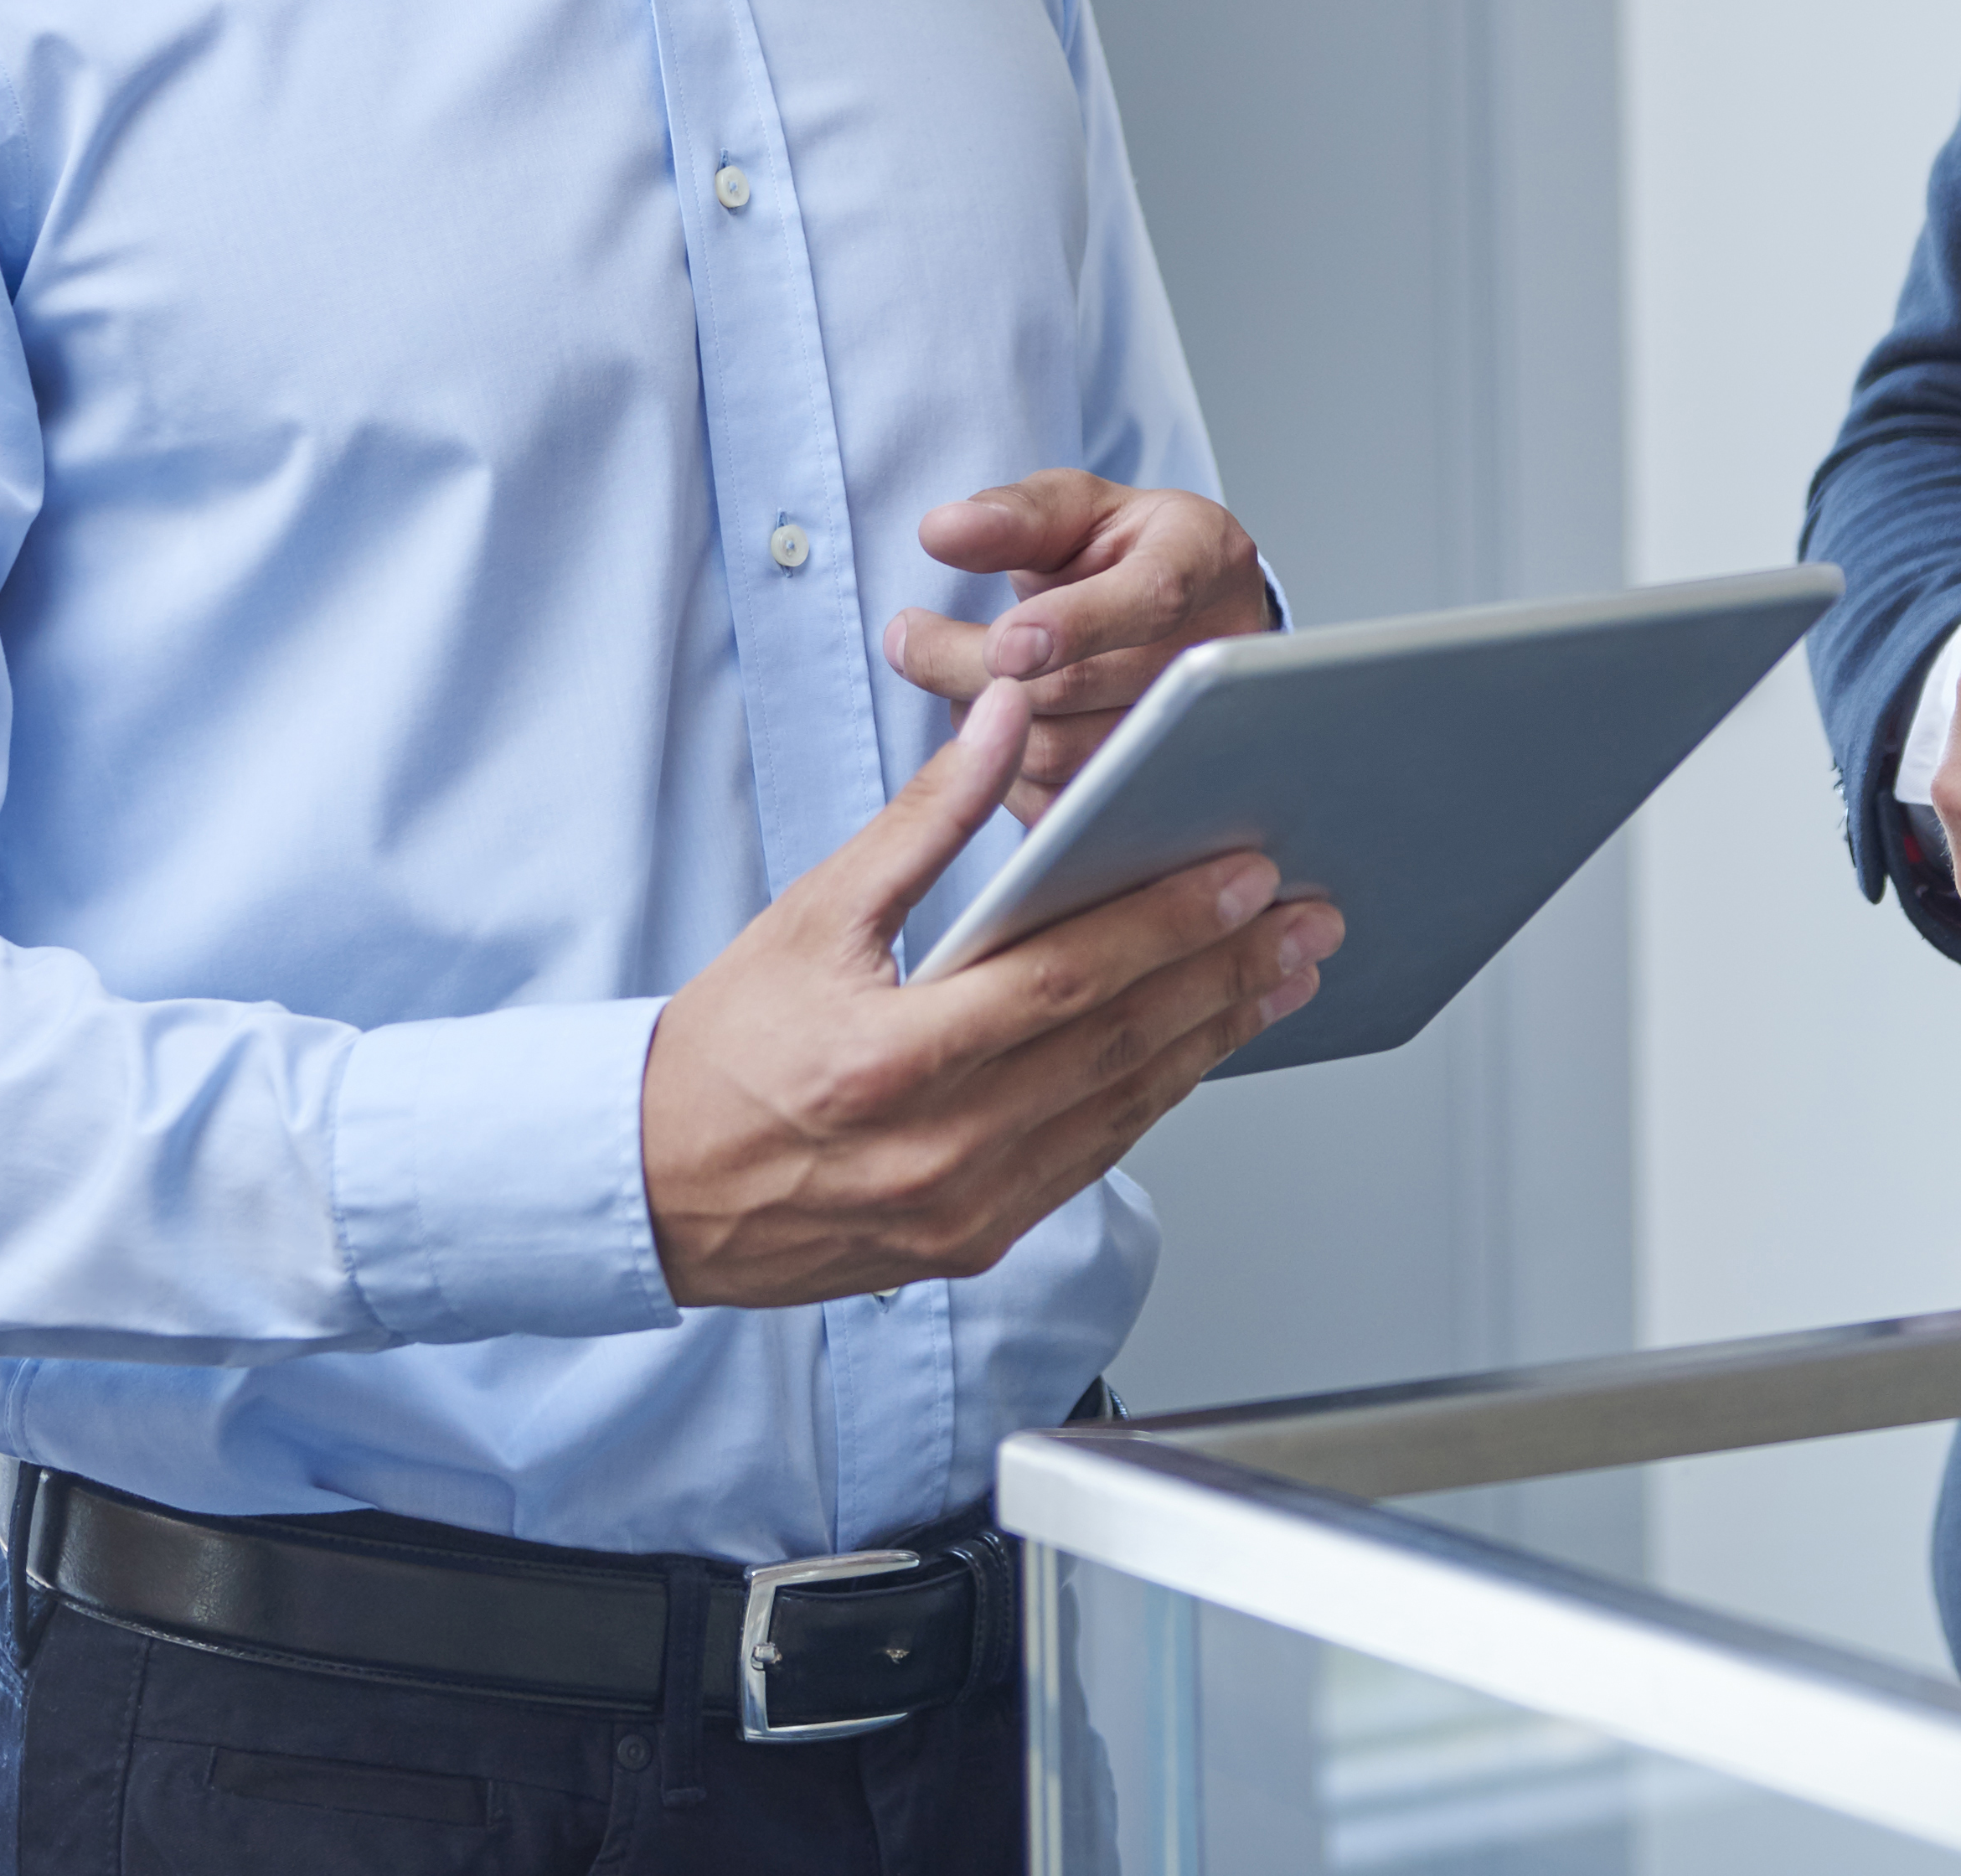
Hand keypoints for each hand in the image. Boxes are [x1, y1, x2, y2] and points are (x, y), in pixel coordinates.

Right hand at [642, 680, 1340, 1307]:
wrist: (653, 1190)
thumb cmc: (722, 1050)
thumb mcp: (811, 915)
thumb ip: (922, 821)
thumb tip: (1001, 716)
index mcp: (889, 1061)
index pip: (1066, 984)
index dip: (1166, 925)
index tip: (1245, 874)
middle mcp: (936, 1150)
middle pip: (1118, 1049)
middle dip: (1226, 975)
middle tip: (1308, 918)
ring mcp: (962, 1211)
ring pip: (1122, 1112)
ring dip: (1213, 1038)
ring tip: (1283, 974)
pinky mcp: (974, 1244)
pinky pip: (1091, 1162)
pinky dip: (1154, 1099)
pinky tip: (1202, 1047)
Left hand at [885, 470, 1273, 818]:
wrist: (1183, 615)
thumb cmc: (1121, 552)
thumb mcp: (1075, 509)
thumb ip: (1013, 516)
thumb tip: (941, 531)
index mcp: (1204, 558)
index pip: (1151, 599)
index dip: (1075, 626)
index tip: (998, 644)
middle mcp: (1217, 651)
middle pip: (1086, 685)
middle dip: (975, 668)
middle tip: (907, 639)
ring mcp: (1197, 731)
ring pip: (1066, 753)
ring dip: (983, 720)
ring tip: (960, 678)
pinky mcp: (1156, 790)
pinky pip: (1063, 806)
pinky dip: (1006, 771)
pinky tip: (994, 727)